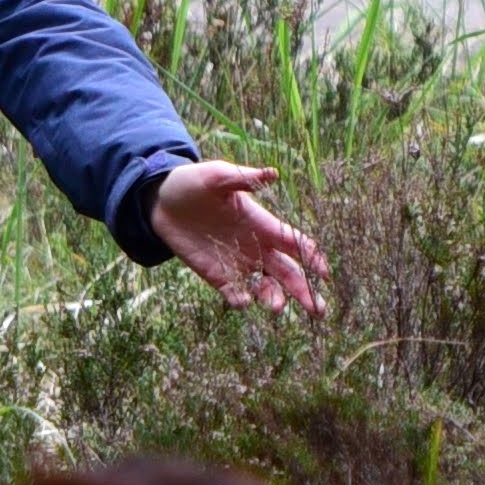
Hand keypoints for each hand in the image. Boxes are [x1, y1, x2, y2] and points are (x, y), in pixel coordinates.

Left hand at [151, 159, 326, 312]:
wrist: (161, 201)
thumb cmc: (194, 183)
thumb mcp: (217, 176)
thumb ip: (243, 178)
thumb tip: (273, 174)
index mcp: (262, 224)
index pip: (294, 243)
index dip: (312, 258)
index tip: (324, 274)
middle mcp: (256, 247)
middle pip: (288, 272)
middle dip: (304, 291)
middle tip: (318, 309)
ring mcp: (238, 263)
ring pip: (265, 287)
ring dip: (274, 299)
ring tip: (276, 308)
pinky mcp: (216, 275)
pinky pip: (233, 293)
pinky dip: (239, 299)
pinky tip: (241, 300)